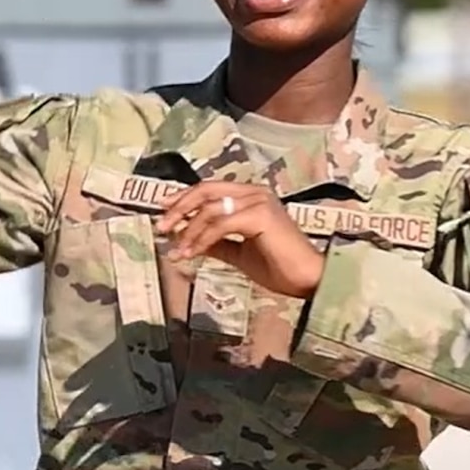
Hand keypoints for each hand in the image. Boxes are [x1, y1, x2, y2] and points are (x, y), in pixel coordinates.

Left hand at [154, 182, 325, 298]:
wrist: (308, 279)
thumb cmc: (280, 267)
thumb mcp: (239, 253)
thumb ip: (216, 243)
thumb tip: (187, 240)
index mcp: (252, 197)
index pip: (210, 189)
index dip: (184, 198)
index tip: (163, 211)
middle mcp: (255, 193)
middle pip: (206, 191)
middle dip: (179, 208)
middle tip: (161, 226)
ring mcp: (259, 202)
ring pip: (210, 209)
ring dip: (188, 230)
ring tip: (177, 250)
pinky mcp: (260, 216)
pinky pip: (221, 225)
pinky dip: (202, 239)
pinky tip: (191, 253)